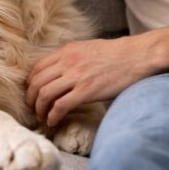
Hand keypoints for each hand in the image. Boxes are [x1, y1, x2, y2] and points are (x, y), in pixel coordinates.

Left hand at [26, 36, 159, 126]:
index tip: (32, 94)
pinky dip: (53, 115)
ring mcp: (76, 76)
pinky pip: (60, 105)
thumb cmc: (117, 54)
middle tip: (33, 109)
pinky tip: (53, 121)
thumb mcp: (88, 48)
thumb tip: (61, 71)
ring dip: (39, 109)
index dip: (30, 84)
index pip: (37, 67)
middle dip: (30, 99)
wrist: (138, 56)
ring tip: (42, 117)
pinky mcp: (87, 91)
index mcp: (67, 51)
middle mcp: (68, 62)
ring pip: (44, 94)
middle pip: (37, 82)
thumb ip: (72, 58)